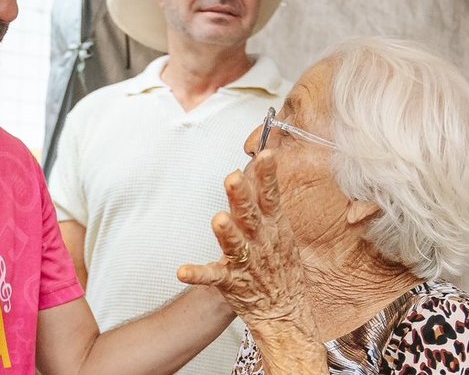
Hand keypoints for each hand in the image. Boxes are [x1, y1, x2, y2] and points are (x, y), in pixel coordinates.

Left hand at [177, 150, 310, 328]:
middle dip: (242, 197)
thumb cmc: (281, 269)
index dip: (268, 177)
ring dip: (227, 233)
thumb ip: (267, 204)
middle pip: (250, 216)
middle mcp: (260, 243)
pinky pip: (211, 277)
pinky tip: (182, 271)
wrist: (286, 312)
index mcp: (273, 229)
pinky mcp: (231, 282)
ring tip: (219, 220)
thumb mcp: (281, 233)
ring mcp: (246, 263)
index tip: (266, 155)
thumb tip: (258, 174)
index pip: (271, 198)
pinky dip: (197, 274)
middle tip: (234, 178)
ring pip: (235, 244)